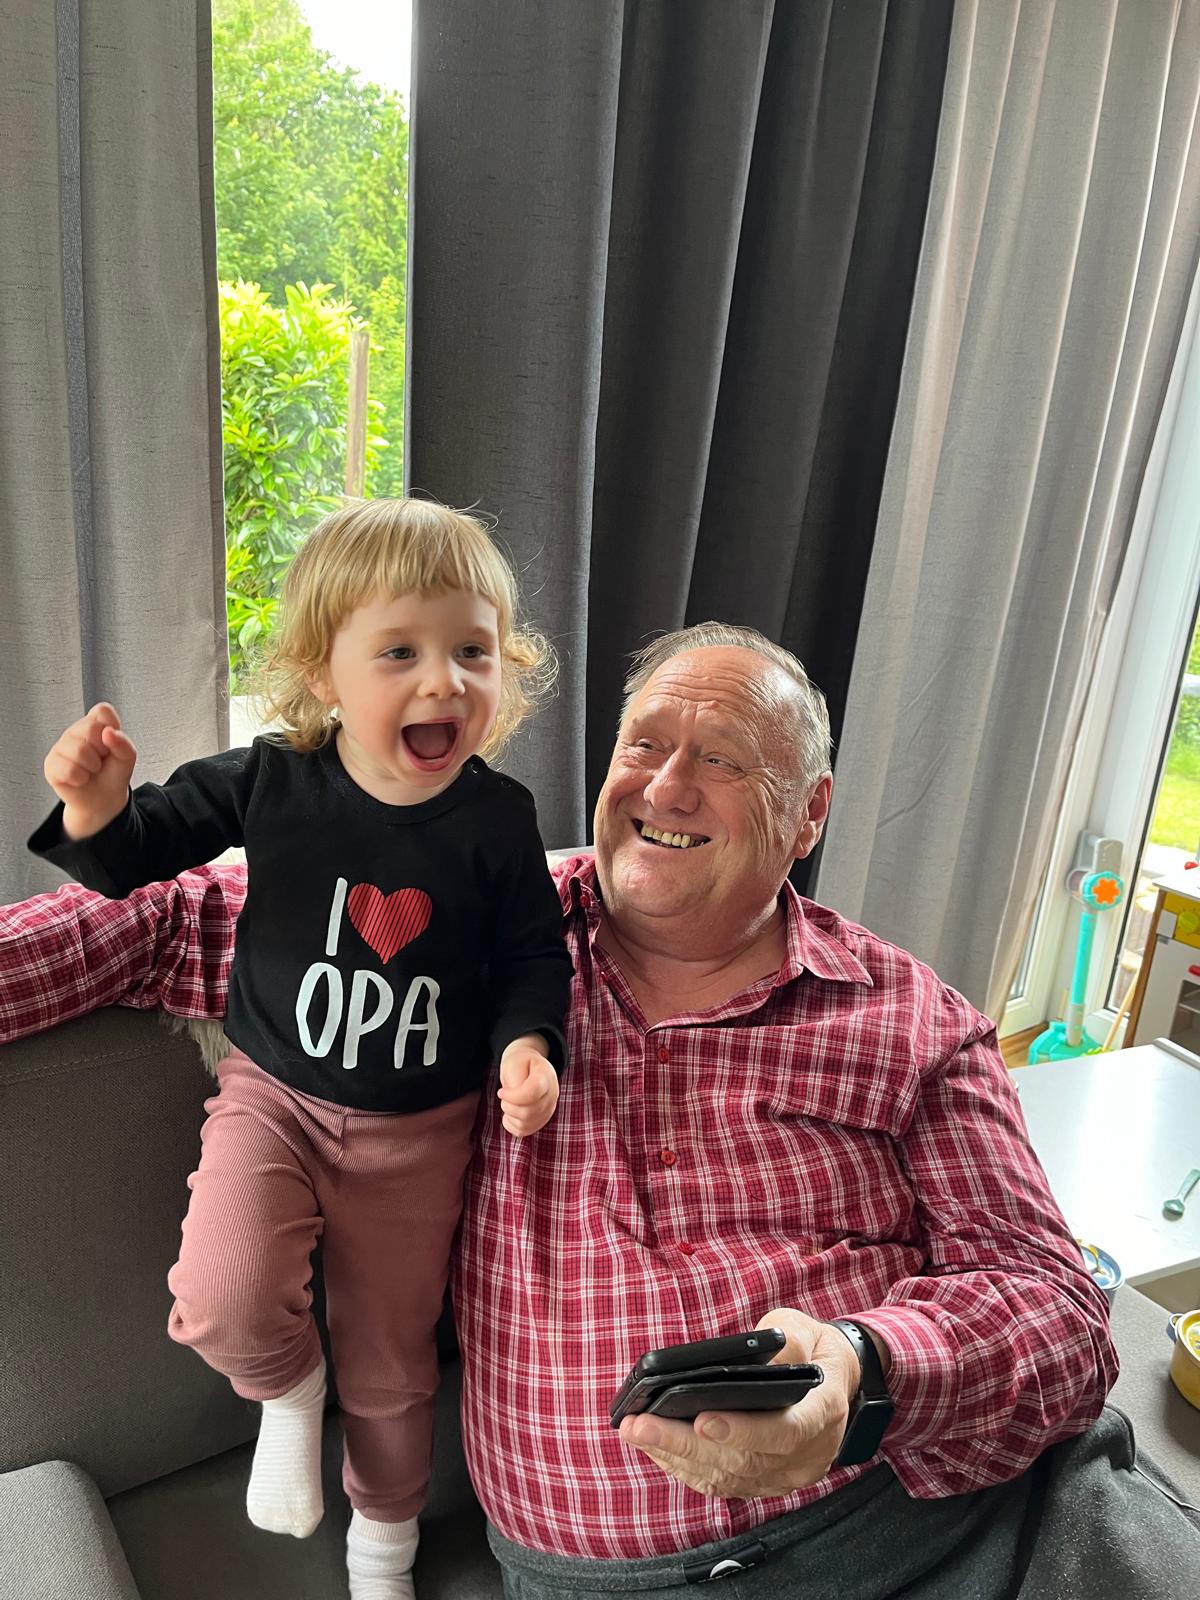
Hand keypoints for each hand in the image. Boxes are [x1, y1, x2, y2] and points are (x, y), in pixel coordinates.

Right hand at [43, 702, 136, 839]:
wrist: (102, 800)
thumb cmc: (112, 774)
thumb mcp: (127, 758)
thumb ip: (123, 743)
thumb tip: (108, 732)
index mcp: (94, 724)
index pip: (102, 711)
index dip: (111, 728)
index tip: (111, 744)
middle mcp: (75, 732)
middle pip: (90, 728)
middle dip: (102, 750)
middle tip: (101, 760)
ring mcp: (60, 747)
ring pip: (79, 750)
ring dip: (92, 767)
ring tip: (90, 770)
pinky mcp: (51, 764)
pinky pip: (68, 769)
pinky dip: (80, 778)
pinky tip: (80, 778)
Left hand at [497, 1036, 558, 1135]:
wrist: (528, 1068)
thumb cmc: (520, 1064)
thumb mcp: (514, 1064)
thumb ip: (516, 1080)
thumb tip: (515, 1100)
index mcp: (546, 1076)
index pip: (532, 1094)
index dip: (513, 1097)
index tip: (500, 1092)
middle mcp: (552, 1095)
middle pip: (528, 1112)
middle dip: (508, 1106)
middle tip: (503, 1096)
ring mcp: (548, 1110)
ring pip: (525, 1124)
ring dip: (509, 1115)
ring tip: (508, 1102)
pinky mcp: (541, 1121)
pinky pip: (523, 1131)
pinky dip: (511, 1124)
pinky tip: (510, 1113)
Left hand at [618, 1308, 867, 1498]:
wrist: (834, 1382)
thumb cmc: (812, 1349)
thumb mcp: (806, 1328)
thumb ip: (784, 1340)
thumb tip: (744, 1356)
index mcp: (824, 1412)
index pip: (786, 1431)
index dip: (744, 1430)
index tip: (702, 1420)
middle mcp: (808, 1454)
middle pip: (743, 1460)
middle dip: (685, 1444)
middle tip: (639, 1426)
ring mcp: (787, 1475)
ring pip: (727, 1477)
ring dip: (676, 1456)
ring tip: (635, 1432)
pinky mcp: (766, 1483)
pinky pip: (723, 1483)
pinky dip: (685, 1467)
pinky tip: (655, 1447)